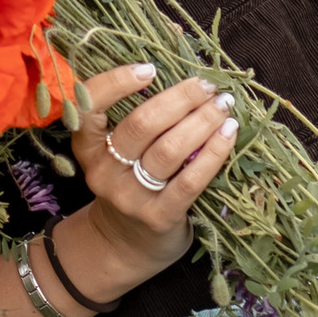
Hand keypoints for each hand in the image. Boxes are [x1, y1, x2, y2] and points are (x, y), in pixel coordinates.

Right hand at [64, 60, 236, 296]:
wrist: (124, 247)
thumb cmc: (128, 188)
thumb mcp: (116, 157)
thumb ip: (138, 126)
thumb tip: (187, 84)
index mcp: (89, 150)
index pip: (89, 107)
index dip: (116, 83)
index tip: (149, 69)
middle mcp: (105, 172)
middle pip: (142, 125)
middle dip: (180, 98)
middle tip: (206, 85)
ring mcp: (130, 197)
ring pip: (169, 150)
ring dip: (201, 121)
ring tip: (223, 105)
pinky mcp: (158, 217)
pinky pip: (190, 180)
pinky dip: (213, 153)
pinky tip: (229, 134)